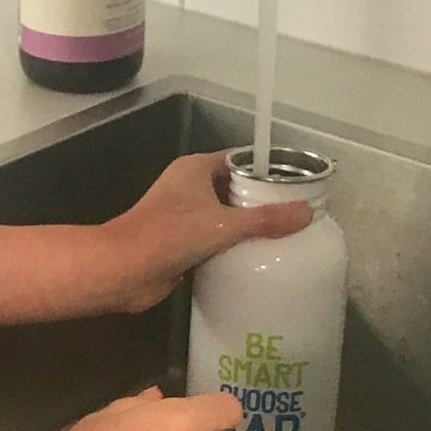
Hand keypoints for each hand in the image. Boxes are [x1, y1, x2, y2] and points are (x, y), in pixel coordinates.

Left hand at [96, 151, 311, 313]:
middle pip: (234, 189)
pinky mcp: (181, 243)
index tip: (298, 186)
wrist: (123, 270)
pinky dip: (232, 248)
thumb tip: (307, 213)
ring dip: (247, 228)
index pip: (240, 160)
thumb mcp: (223, 224)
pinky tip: (258, 259)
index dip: (267, 171)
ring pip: (224, 217)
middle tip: (298, 216)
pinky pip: (214, 241)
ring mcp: (183, 216)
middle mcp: (188, 187)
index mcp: (194, 168)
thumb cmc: (169, 235)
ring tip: (286, 239)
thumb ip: (266, 219)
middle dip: (262, 202)